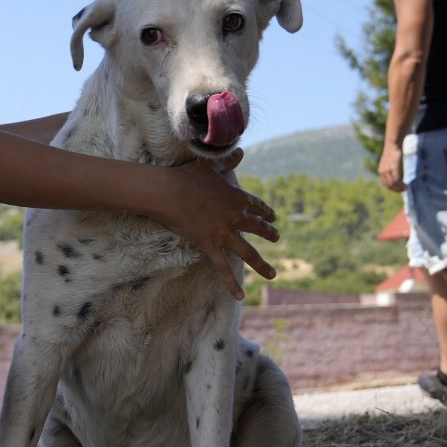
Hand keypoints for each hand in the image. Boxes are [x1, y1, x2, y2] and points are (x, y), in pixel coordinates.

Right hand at [162, 160, 278, 300]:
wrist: (169, 192)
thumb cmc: (187, 177)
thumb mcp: (210, 166)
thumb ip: (227, 161)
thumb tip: (241, 150)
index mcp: (236, 198)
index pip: (257, 207)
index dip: (266, 212)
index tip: (273, 217)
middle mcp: (235, 217)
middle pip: (258, 228)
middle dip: (269, 234)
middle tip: (276, 237)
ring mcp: (225, 234)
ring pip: (249, 253)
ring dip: (262, 265)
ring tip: (273, 274)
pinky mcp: (211, 246)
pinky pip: (224, 269)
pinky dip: (232, 284)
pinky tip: (241, 296)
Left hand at [378, 143, 403, 192]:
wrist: (393, 145)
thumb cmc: (392, 154)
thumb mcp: (389, 163)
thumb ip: (389, 170)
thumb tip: (394, 177)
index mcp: (380, 172)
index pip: (385, 184)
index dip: (392, 189)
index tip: (399, 189)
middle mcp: (382, 172)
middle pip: (389, 186)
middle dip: (397, 190)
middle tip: (404, 190)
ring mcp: (387, 170)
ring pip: (393, 184)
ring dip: (400, 188)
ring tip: (406, 188)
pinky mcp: (393, 168)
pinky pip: (397, 180)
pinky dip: (401, 185)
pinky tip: (406, 186)